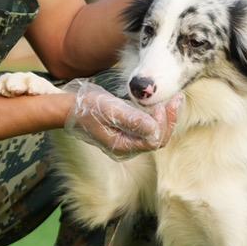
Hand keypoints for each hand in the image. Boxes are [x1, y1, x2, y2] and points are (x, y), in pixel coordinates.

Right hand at [64, 80, 180, 159]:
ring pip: (155, 132)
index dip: (163, 123)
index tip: (163, 103)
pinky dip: (157, 114)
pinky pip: (148, 126)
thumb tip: (154, 128)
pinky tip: (161, 102)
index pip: (153, 140)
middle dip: (169, 119)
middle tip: (177, 98)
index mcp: (122, 146)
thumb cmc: (86, 107)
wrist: (69, 107)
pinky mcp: (127, 130)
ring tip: (174, 98)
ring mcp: (127, 139)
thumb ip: (131, 120)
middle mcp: (127, 147)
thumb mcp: (109, 110)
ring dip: (166, 116)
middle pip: (158, 138)